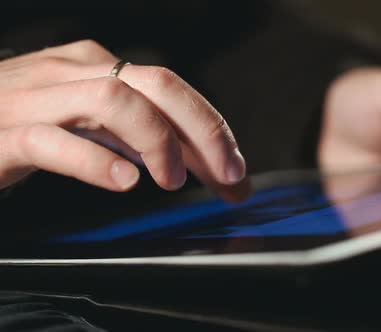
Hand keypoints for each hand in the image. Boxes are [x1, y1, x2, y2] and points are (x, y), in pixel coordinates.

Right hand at [0, 40, 248, 200]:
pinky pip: (52, 140)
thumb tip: (197, 160)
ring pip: (111, 99)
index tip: (235, 172)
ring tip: (174, 180)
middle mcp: (71, 74)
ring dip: (157, 141)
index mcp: (95, 69)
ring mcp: (35, 100)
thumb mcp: (89, 123)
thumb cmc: (20, 124)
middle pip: (156, 84)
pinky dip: (95, 161)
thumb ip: (136, 136)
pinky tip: (124, 181)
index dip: (212, 128)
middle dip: (205, 129)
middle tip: (228, 174)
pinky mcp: (3, 135)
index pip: (171, 89)